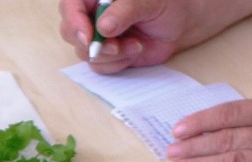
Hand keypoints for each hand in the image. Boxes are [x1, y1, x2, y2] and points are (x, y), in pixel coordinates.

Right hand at [58, 0, 251, 73]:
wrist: (181, 22)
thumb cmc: (167, 3)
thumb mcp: (149, 1)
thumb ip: (126, 10)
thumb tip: (104, 26)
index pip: (70, 7)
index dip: (74, 22)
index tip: (88, 35)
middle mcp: (92, 14)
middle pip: (71, 32)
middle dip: (92, 44)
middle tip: (116, 46)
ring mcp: (98, 35)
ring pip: (85, 52)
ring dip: (110, 54)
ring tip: (135, 45)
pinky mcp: (107, 54)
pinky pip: (99, 66)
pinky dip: (118, 63)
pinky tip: (135, 50)